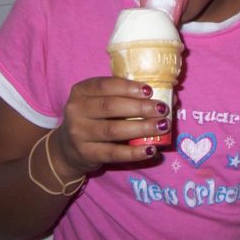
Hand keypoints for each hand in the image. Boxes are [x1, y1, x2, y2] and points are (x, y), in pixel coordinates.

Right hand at [49, 77, 170, 178]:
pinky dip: (134, 152)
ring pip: (114, 130)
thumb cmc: (94, 118)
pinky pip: (114, 153)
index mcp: (81, 91)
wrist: (67, 149)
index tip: (150, 91)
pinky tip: (151, 149)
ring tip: (162, 126)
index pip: (105, 85)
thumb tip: (172, 98)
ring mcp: (79, 133)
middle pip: (111, 106)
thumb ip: (130, 97)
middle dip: (140, 107)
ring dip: (141, 128)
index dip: (128, 87)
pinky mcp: (86, 154)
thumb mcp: (103, 102)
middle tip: (162, 109)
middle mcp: (76, 110)